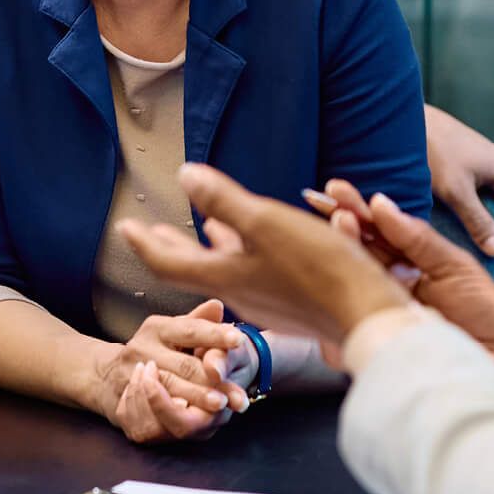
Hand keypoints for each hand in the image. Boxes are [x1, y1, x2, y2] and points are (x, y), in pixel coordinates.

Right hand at [92, 300, 248, 443]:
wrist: (106, 374)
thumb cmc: (153, 349)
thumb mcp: (173, 330)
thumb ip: (198, 322)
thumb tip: (218, 306)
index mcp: (156, 328)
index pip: (190, 330)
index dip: (215, 335)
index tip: (239, 339)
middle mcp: (141, 349)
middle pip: (184, 366)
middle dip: (213, 380)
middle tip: (237, 390)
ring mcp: (130, 377)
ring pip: (170, 390)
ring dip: (197, 399)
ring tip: (221, 405)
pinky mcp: (126, 399)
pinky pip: (152, 412)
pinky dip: (173, 415)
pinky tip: (193, 418)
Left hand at [118, 166, 413, 355]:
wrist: (369, 317)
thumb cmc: (319, 270)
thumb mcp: (267, 224)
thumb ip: (224, 200)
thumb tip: (184, 175)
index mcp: (226, 276)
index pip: (168, 263)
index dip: (144, 243)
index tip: (125, 226)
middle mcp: (240, 293)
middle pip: (193, 269)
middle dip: (169, 246)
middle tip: (149, 232)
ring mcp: (267, 301)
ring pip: (223, 271)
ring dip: (206, 248)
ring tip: (198, 230)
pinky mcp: (292, 303)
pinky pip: (252, 274)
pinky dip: (239, 255)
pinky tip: (253, 244)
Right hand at [309, 180, 493, 380]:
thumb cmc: (487, 314)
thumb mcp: (455, 266)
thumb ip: (418, 238)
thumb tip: (380, 204)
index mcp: (407, 265)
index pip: (375, 233)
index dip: (354, 210)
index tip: (335, 189)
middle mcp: (389, 286)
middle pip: (356, 251)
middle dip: (342, 223)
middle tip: (331, 203)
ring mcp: (383, 313)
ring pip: (353, 279)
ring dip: (345, 248)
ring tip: (343, 222)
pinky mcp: (381, 340)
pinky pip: (356, 318)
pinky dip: (348, 295)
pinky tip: (342, 272)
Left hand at [425, 104, 493, 263]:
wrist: (402, 118)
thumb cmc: (432, 150)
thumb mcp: (457, 191)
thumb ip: (478, 221)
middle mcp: (493, 166)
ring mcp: (474, 165)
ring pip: (488, 202)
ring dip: (487, 225)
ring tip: (480, 252)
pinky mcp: (455, 165)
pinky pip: (470, 196)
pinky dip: (469, 215)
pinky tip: (456, 230)